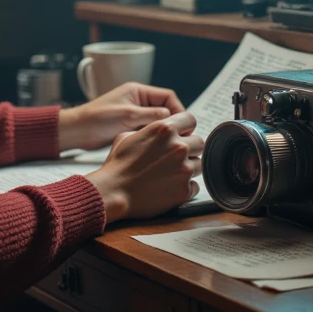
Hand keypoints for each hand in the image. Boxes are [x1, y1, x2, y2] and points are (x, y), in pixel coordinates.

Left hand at [57, 81, 184, 151]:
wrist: (77, 132)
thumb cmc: (97, 119)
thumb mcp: (127, 115)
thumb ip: (151, 115)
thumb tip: (172, 118)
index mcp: (138, 91)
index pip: (168, 96)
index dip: (178, 109)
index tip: (183, 124)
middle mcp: (138, 101)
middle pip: (166, 110)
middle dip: (173, 122)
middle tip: (179, 137)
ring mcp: (135, 115)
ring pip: (158, 123)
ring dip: (163, 132)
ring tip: (169, 143)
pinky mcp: (131, 127)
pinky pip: (149, 131)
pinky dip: (154, 138)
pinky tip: (156, 147)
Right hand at [85, 111, 203, 223]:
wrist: (112, 192)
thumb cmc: (117, 166)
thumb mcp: (127, 136)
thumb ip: (149, 131)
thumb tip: (157, 132)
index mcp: (165, 129)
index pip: (191, 119)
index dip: (186, 128)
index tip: (182, 135)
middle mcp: (178, 147)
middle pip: (199, 143)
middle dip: (189, 149)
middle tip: (174, 158)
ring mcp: (184, 169)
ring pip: (200, 165)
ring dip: (189, 168)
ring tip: (170, 174)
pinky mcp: (185, 190)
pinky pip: (195, 186)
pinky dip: (185, 188)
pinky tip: (170, 188)